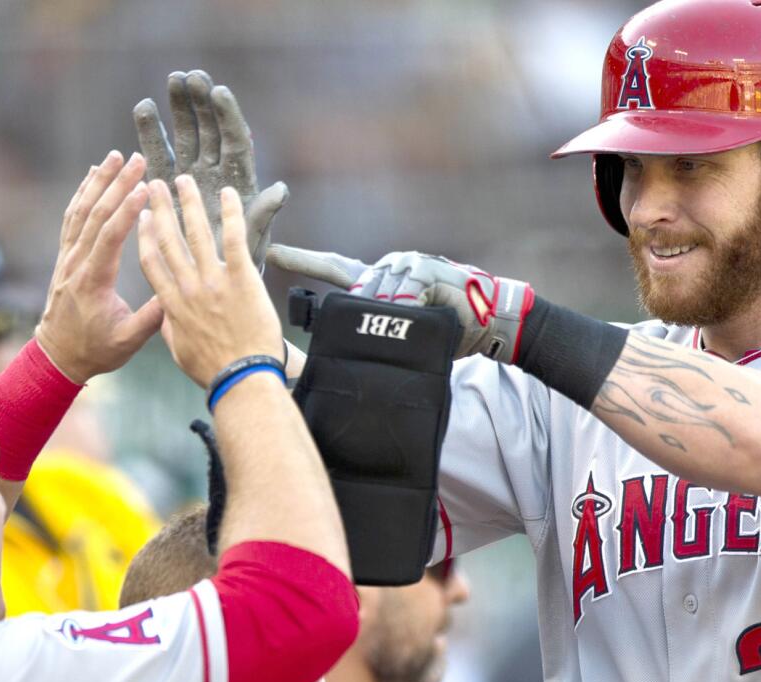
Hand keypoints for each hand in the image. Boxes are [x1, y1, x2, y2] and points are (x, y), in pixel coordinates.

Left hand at [35, 151, 164, 383]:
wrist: (58, 356)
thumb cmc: (96, 350)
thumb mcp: (128, 341)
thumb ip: (152, 318)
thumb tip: (178, 294)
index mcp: (93, 281)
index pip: (110, 237)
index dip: (127, 210)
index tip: (145, 187)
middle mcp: (76, 263)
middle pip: (95, 215)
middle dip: (116, 184)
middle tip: (136, 159)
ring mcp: (67, 258)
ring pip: (81, 211)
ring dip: (98, 181)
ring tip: (115, 156)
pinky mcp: (66, 256)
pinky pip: (72, 218)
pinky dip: (82, 193)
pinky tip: (93, 175)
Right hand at [134, 70, 288, 268]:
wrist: (213, 280)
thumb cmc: (241, 259)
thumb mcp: (254, 238)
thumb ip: (261, 214)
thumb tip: (281, 191)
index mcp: (240, 180)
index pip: (235, 140)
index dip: (228, 116)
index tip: (219, 92)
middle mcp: (216, 172)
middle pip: (210, 130)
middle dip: (201, 103)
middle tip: (191, 77)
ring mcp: (191, 175)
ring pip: (185, 135)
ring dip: (179, 108)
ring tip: (171, 82)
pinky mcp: (168, 184)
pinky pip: (159, 154)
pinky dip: (151, 132)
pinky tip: (143, 109)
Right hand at [137, 175, 284, 387]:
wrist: (242, 377)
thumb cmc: (213, 370)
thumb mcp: (180, 351)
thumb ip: (170, 327)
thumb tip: (164, 315)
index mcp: (171, 305)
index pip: (151, 262)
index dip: (144, 235)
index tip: (141, 216)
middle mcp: (188, 288)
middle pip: (168, 240)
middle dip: (160, 209)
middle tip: (155, 185)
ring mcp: (214, 282)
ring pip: (197, 233)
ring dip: (189, 203)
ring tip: (184, 180)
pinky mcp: (241, 280)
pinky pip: (234, 239)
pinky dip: (231, 214)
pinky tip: (228, 194)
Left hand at [266, 244, 535, 361]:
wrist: (488, 321)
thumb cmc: (446, 329)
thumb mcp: (403, 332)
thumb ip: (375, 331)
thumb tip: (344, 348)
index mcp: (378, 279)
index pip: (333, 266)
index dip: (303, 260)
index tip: (272, 253)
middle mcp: (388, 266)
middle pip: (356, 288)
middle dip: (360, 314)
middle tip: (378, 330)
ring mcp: (406, 264)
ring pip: (378, 291)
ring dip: (386, 315)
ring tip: (401, 328)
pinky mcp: (425, 270)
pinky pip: (404, 290)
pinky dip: (407, 305)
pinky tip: (415, 312)